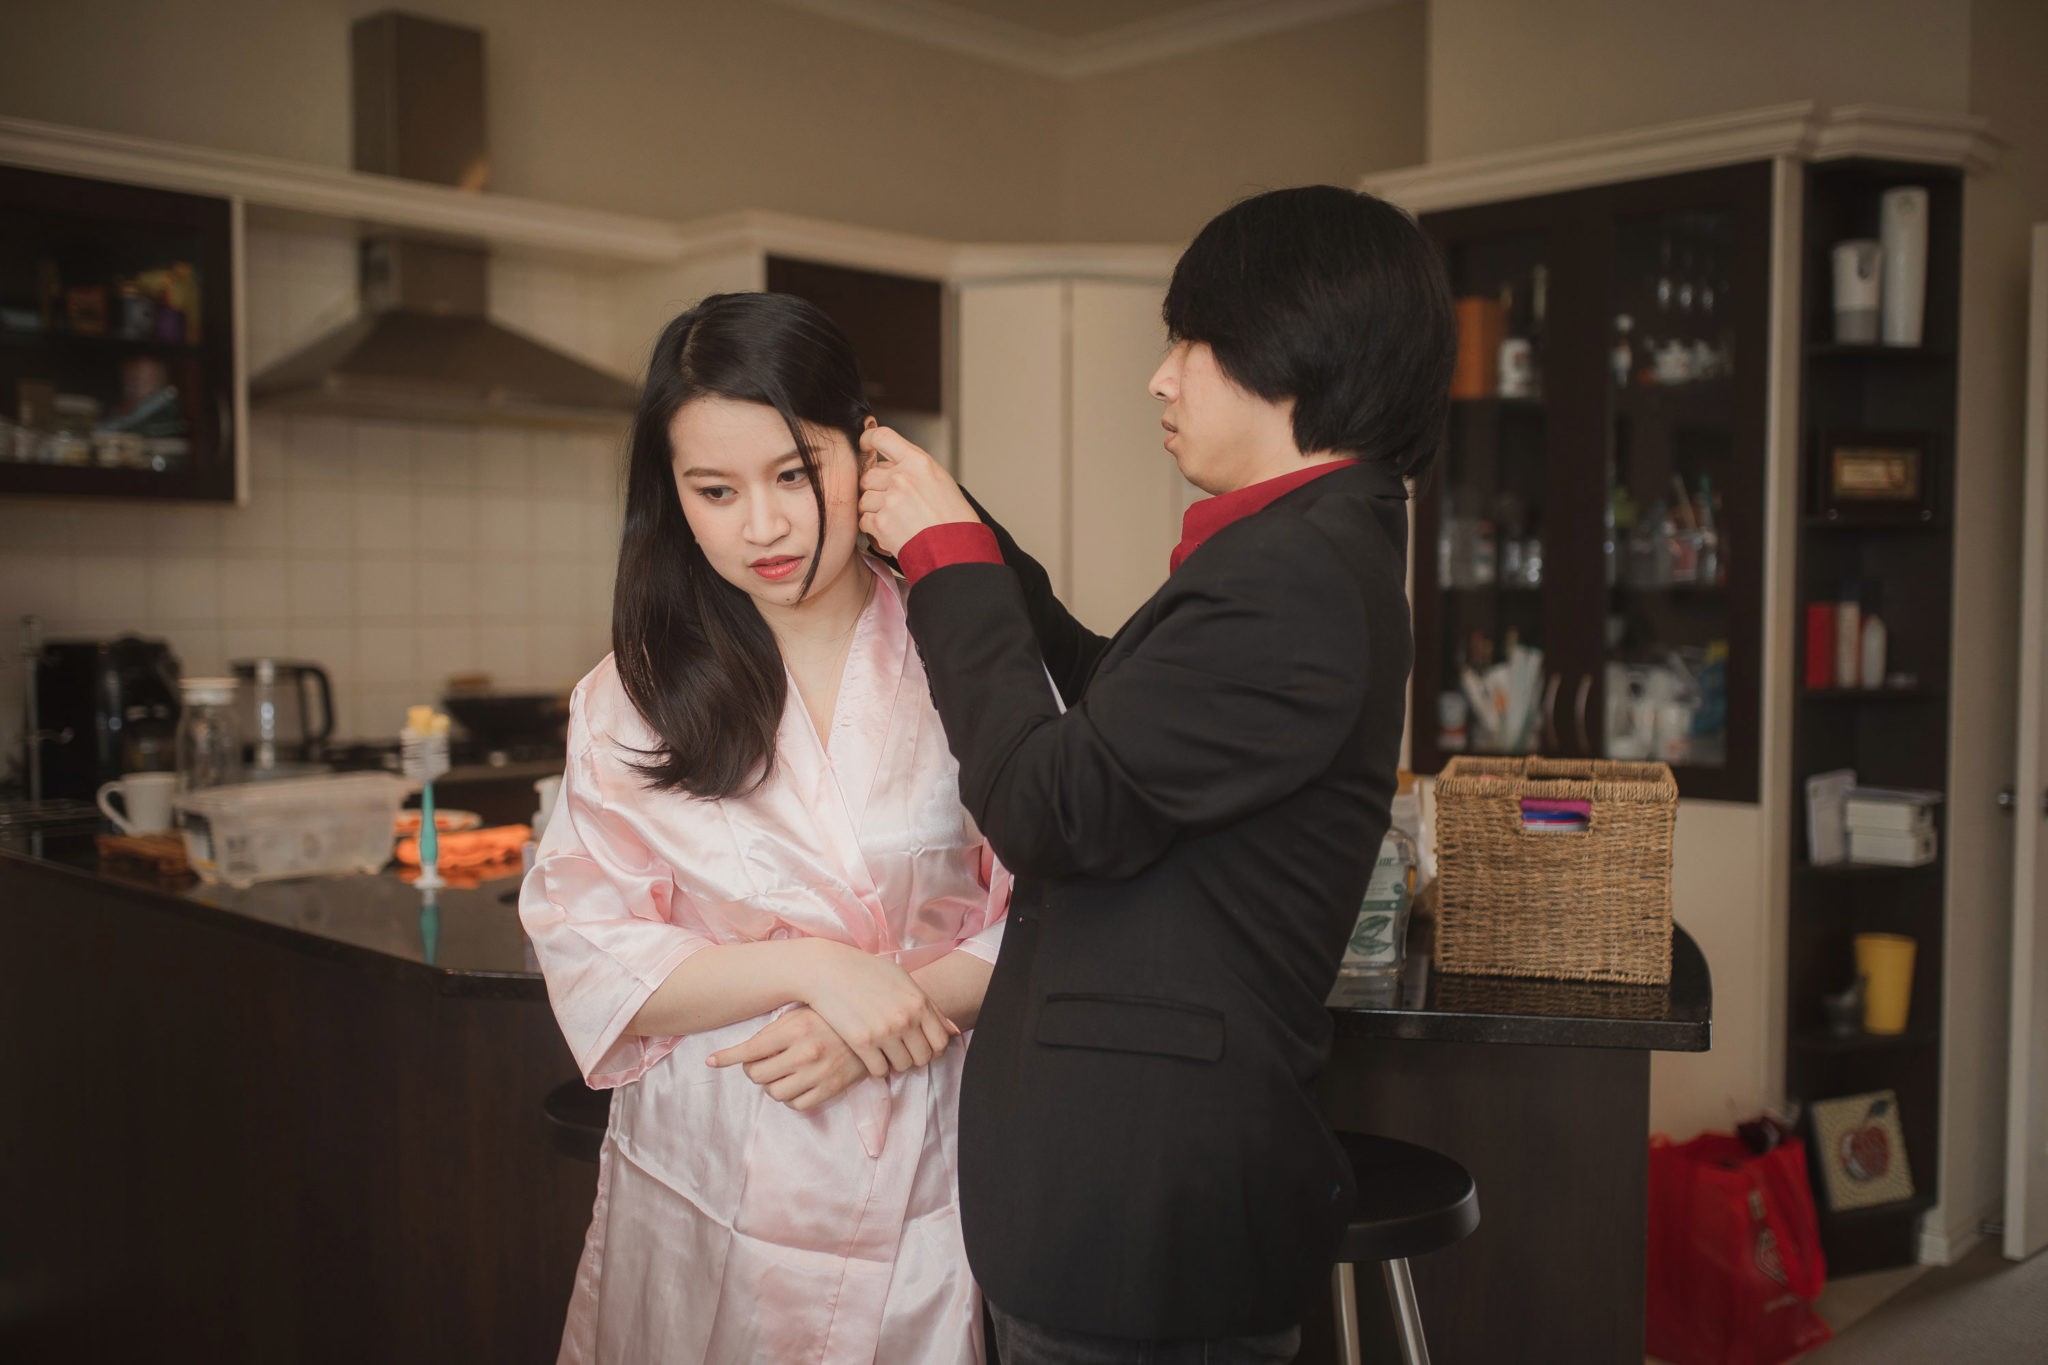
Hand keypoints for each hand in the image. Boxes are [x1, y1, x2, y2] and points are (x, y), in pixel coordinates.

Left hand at [706, 1006, 870, 1111]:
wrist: (874, 1026)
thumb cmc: (831, 1017)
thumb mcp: (801, 1014)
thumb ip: (773, 1030)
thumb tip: (741, 1049)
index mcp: (794, 1029)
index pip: (748, 1050)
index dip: (726, 1057)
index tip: (711, 1061)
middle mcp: (804, 1052)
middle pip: (757, 1075)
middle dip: (754, 1070)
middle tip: (762, 1062)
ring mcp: (818, 1073)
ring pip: (775, 1093)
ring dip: (773, 1085)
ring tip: (782, 1073)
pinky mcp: (831, 1088)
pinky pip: (797, 1105)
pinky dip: (792, 1098)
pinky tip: (798, 1084)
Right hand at [798, 940, 957, 1077]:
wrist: (826, 970)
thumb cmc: (866, 972)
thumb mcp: (902, 980)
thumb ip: (929, 1006)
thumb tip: (955, 1031)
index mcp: (919, 1002)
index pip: (941, 1042)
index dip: (932, 1049)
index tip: (919, 1046)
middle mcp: (906, 1018)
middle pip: (923, 1058)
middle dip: (913, 1057)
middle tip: (899, 1050)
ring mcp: (884, 1032)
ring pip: (902, 1066)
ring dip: (894, 1062)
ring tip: (883, 1050)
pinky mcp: (862, 1042)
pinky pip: (880, 1071)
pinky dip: (876, 1066)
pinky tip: (869, 1054)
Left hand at [858, 425, 978, 557]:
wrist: (958, 551)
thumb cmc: (955, 520)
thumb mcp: (940, 480)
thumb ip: (913, 469)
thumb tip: (888, 467)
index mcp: (919, 462)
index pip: (882, 437)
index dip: (868, 439)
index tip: (865, 446)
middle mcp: (902, 478)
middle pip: (868, 475)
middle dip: (875, 489)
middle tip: (892, 503)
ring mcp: (890, 501)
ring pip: (864, 500)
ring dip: (874, 511)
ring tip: (897, 520)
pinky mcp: (881, 523)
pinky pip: (864, 521)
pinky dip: (874, 529)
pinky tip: (893, 532)